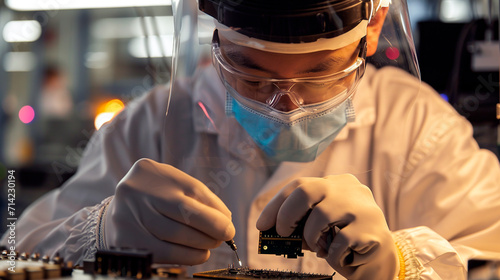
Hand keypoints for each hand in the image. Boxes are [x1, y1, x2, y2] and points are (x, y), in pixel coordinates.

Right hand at [103, 158, 234, 264]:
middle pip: (184, 213)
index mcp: (151, 171)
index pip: (193, 190)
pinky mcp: (124, 240)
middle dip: (212, 228)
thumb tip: (225, 220)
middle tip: (225, 236)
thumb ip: (199, 198)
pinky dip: (187, 256)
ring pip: (175, 235)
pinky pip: (163, 253)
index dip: (215, 212)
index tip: (229, 226)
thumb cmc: (154, 197)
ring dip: (201, 244)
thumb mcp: (173, 186)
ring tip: (211, 244)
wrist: (119, 210)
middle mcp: (135, 191)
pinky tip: (197, 254)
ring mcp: (126, 215)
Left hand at [256, 174, 398, 279]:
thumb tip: (273, 229)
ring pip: (321, 216)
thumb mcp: (321, 226)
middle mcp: (349, 188)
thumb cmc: (344, 238)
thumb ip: (303, 222)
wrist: (380, 258)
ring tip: (319, 248)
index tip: (261, 224)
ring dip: (312, 238)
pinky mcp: (370, 227)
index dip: (277, 205)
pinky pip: (338, 241)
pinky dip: (332, 254)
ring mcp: (361, 205)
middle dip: (286, 214)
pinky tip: (338, 256)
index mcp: (336, 183)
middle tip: (281, 234)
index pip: (299, 185)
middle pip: (307, 190)